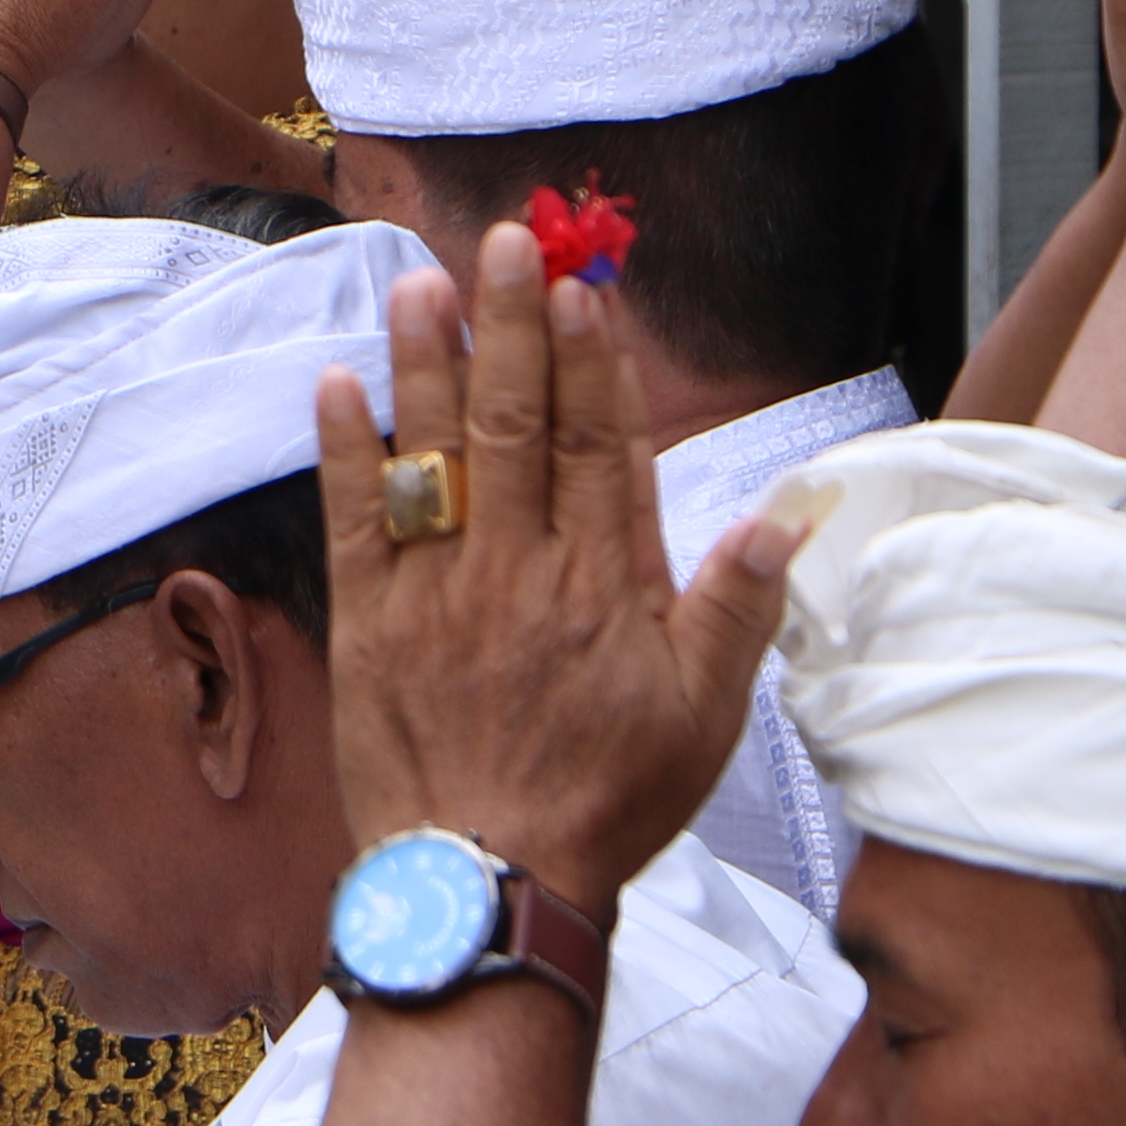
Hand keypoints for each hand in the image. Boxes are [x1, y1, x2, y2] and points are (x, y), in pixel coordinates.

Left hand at [317, 222, 789, 899]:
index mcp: (605, 584)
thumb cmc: (605, 802)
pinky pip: (353, 518)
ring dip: (427, 361)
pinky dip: (343, 448)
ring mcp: (438, 592)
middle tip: (503, 239)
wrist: (490, 885)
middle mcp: (520, 569)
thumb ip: (738, 605)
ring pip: (434, 453)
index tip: (584, 288)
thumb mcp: (704, 715)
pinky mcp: (368, 624)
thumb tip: (788, 515)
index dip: (594, 361)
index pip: (604, 445)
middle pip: (518, 422)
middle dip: (512, 322)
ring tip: (421, 281)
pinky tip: (338, 381)